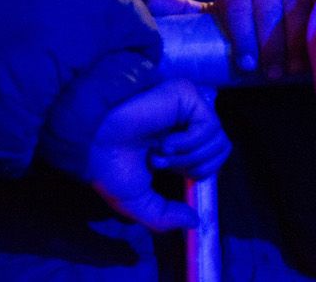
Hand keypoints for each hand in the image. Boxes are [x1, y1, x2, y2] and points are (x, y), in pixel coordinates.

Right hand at [87, 79, 229, 230]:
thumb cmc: (109, 167)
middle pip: (222, 150)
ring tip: (159, 153)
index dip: (199, 172)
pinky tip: (164, 142)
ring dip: (187, 157)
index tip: (177, 178)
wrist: (93, 145)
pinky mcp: (188, 94)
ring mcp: (189, 107)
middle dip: (193, 167)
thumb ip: (165, 217)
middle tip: (162, 164)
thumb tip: (195, 221)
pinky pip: (210, 126)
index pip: (214, 157)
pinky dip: (188, 143)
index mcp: (180, 145)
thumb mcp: (138, 202)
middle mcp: (188, 123)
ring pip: (218, 140)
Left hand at [148, 0, 315, 79]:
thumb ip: (191, 13)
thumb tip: (152, 2)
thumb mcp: (222, 20)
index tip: (245, 65)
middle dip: (268, 45)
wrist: (294, 18)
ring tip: (291, 69)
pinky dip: (315, 27)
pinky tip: (314, 49)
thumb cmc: (253, 26)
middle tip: (270, 74)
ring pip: (293, 8)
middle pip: (266, 8)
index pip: (237, 3)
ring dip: (292, 42)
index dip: (241, 35)